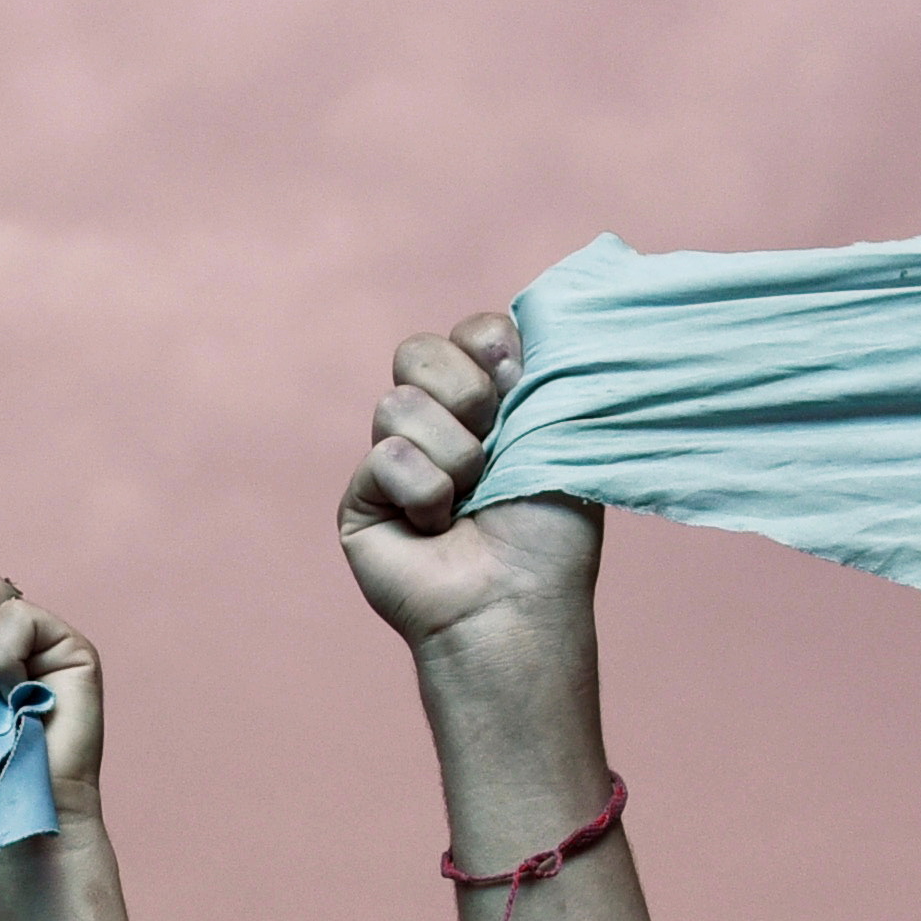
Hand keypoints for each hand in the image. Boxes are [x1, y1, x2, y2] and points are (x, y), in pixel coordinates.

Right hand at [338, 315, 600, 652]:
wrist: (516, 599)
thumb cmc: (548, 531)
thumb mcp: (561, 433)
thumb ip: (541, 367)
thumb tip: (511, 322)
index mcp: (487, 405)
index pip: (470, 333)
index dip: (493, 353)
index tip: (519, 391)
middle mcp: (437, 427)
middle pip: (417, 351)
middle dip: (467, 396)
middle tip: (493, 452)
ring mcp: (392, 462)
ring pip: (397, 403)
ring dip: (453, 457)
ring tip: (468, 502)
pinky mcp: (359, 500)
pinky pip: (383, 457)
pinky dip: (423, 493)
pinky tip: (435, 529)